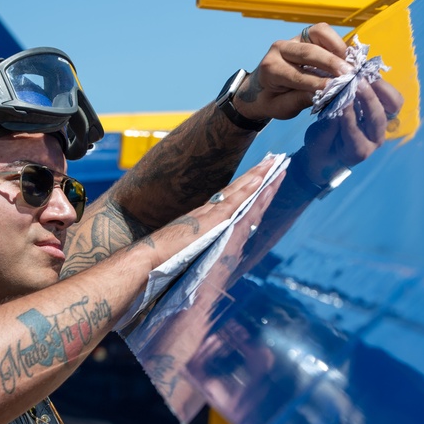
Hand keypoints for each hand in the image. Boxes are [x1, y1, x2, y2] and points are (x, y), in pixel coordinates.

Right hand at [140, 157, 275, 268]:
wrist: (147, 261)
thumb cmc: (161, 261)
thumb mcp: (186, 251)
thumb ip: (198, 246)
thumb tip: (205, 248)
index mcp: (205, 221)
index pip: (232, 201)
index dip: (247, 190)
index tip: (261, 179)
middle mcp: (209, 214)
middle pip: (239, 192)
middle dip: (259, 178)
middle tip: (276, 162)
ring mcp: (210, 215)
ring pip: (241, 192)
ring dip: (259, 177)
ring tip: (275, 162)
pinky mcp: (212, 221)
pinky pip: (235, 201)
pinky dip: (248, 188)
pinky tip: (261, 179)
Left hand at [233, 23, 402, 131]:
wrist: (260, 88)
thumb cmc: (271, 100)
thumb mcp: (281, 108)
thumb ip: (300, 100)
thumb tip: (325, 94)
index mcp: (270, 68)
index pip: (296, 74)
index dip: (317, 81)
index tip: (335, 88)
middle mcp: (280, 49)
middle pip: (309, 51)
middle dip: (331, 63)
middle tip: (349, 75)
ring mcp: (293, 39)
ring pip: (318, 32)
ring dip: (336, 47)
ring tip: (348, 65)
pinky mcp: (305, 35)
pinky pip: (323, 32)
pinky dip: (336, 43)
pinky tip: (345, 59)